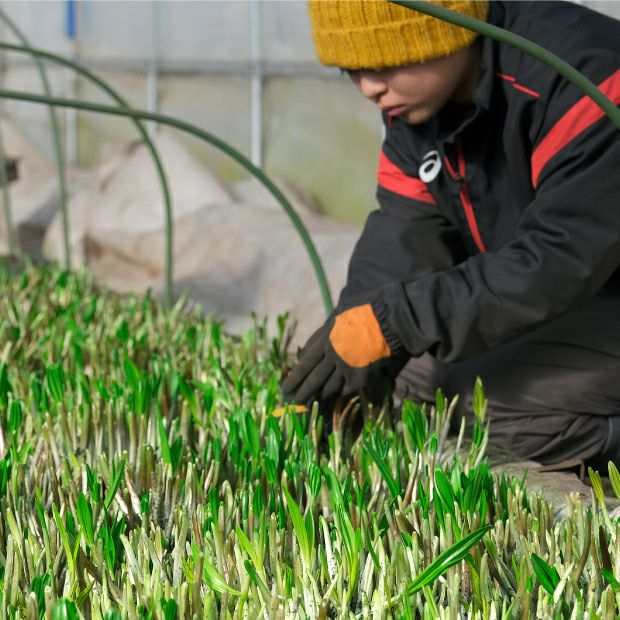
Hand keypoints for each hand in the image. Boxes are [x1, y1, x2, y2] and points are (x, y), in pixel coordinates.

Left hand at [281, 303, 405, 403]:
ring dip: (320, 396)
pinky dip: (340, 393)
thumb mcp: (334, 322)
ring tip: (312, 401)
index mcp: (324, 341)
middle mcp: (333, 357)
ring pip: (329, 388)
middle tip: (294, 403)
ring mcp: (347, 368)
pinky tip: (336, 395)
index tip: (285, 388)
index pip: (304, 365)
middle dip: (302, 393)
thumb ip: (319, 339)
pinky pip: (346, 390)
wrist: (388, 321)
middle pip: (313, 380)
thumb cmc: (360, 317)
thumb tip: (304, 354)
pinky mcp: (360, 378)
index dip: (294, 379)